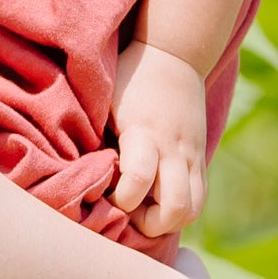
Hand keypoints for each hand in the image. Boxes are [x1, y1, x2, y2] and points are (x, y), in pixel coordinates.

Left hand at [105, 39, 211, 239]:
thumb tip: (76, 176)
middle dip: (148, 224)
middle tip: (126, 208)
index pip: (138, 180)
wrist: (175, 54)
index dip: (119, 198)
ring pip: (192, 210)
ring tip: (142, 207)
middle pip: (175, 209)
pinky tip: (156, 198)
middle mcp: (173, 149)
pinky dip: (178, 209)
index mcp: (144, 132)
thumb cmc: (130, 77)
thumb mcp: (106, 101)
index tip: (103, 191)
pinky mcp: (200, 158)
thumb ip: (96, 137)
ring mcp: (191, 155)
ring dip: (167, 221)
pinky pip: (198, 198)